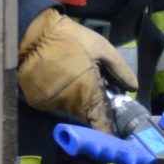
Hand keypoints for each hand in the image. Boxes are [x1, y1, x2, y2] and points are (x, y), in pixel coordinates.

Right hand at [17, 9, 137, 129]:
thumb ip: (120, 70)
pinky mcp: (37, 101)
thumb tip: (133, 89)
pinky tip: (63, 79)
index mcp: (88, 95)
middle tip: (98, 90)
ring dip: (78, 101)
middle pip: (87, 116)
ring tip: (78, 79)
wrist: (30, 33)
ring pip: (71, 109)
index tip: (116, 131)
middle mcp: (69, 106)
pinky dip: (62, 96)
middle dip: (95, 109)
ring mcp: (51, 105)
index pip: (102, 126)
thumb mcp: (101, 48)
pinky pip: (55, 103)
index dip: (110, 130)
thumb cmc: (70, 40)